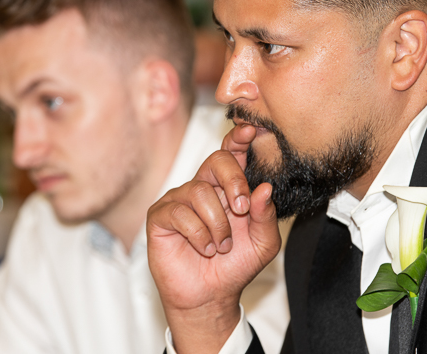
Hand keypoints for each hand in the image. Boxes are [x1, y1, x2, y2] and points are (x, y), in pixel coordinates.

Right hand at [147, 124, 281, 353]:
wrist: (210, 296)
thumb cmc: (235, 266)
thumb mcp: (262, 243)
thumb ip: (265, 216)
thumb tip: (264, 189)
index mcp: (228, 187)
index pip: (232, 153)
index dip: (239, 139)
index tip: (251, 130)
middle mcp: (203, 187)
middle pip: (217, 160)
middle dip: (233, 181)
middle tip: (241, 208)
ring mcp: (180, 199)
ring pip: (200, 192)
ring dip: (217, 224)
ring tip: (220, 246)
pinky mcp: (161, 216)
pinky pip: (180, 212)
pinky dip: (198, 234)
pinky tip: (205, 249)